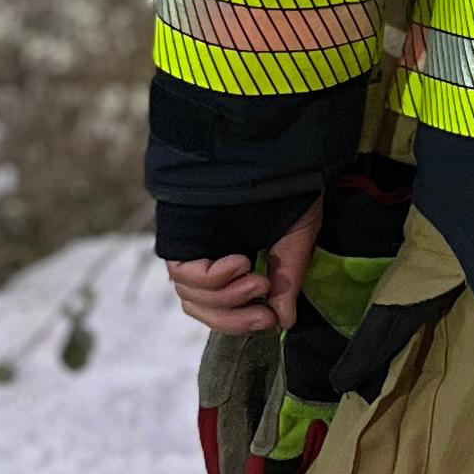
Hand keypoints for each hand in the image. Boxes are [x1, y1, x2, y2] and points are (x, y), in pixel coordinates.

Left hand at [167, 201, 322, 338]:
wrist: (273, 151)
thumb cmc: (287, 186)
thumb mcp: (294, 239)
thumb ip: (286, 281)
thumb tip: (284, 321)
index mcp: (232, 258)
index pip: (221, 308)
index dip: (242, 322)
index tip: (270, 319)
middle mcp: (207, 255)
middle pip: (203, 309)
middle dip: (235, 319)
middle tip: (264, 312)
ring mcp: (192, 246)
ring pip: (192, 298)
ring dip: (228, 299)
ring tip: (257, 279)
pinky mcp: (179, 235)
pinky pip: (185, 275)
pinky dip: (214, 278)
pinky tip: (240, 261)